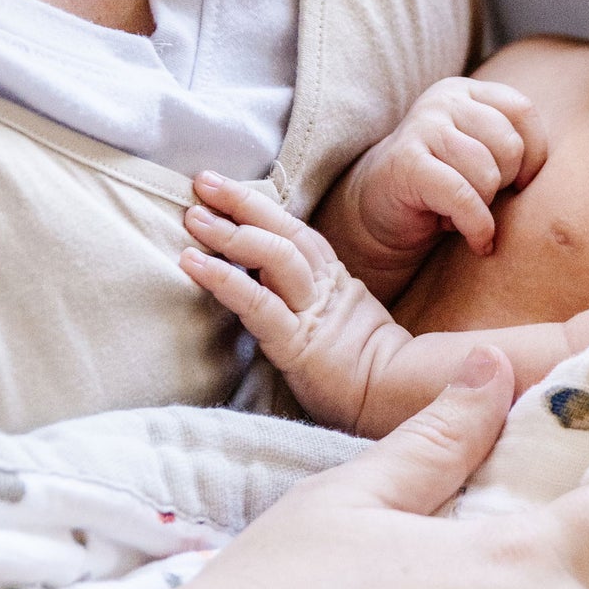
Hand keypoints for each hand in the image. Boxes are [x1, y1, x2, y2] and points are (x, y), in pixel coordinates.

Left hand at [181, 171, 402, 429]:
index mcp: (335, 283)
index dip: (261, 207)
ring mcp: (313, 315)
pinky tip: (192, 263)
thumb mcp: (344, 328)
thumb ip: (315, 303)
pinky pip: (258, 304)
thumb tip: (267, 284)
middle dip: (243, 204)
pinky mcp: (298, 344)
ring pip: (275, 258)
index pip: (296, 233)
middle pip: (285, 234)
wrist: (396, 406)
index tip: (224, 188)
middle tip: (203, 181)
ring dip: (232, 233)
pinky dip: (224, 278)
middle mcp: (324, 290)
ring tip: (194, 217)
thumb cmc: (367, 380)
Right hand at [341, 76, 547, 264]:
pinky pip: (463, 196)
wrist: (381, 212)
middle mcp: (443, 101)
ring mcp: (422, 128)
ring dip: (484, 206)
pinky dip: (477, 227)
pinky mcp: (407, 164)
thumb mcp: (483, 154)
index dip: (534, 154)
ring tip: (464, 212)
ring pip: (487, 172)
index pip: (522, 110)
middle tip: (481, 199)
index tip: (523, 184)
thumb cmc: (446, 186)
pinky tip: (477, 241)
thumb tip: (571, 163)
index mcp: (467, 91)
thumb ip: (515, 145)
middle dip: (504, 183)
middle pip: (508, 144)